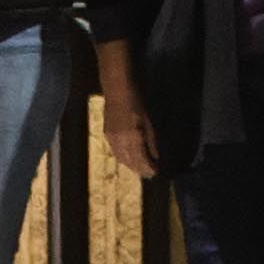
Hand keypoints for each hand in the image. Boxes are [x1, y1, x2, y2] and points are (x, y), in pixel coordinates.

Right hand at [91, 43, 159, 179]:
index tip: (156, 173)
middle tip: (150, 174)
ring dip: (131, 166)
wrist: (117, 88)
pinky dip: (123, 158)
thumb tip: (156, 157)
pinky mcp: (106, 134)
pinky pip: (115, 152)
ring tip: (140, 169)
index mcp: (132, 139)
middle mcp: (120, 142)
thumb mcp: (149, 122)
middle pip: (130, 163)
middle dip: (140, 170)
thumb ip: (151, 142)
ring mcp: (111, 139)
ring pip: (121, 158)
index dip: (149, 169)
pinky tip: (128, 158)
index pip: (141, 161)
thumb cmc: (137, 101)